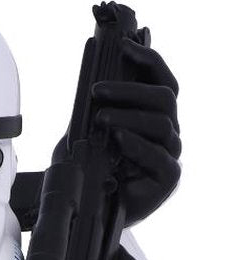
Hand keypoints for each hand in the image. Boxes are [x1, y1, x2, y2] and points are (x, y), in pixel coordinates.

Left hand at [93, 38, 181, 225]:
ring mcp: (170, 154)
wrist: (93, 213)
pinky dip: (137, 145)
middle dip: (129, 89)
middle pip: (164, 98)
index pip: (162, 81)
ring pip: (162, 123)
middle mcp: (167, 133)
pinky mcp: (168, 178)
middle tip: (97, 91)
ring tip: (101, 118)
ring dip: (128, 115)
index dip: (148, 60)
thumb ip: (95, 109)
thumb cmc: (93, 172)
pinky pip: (159, 156)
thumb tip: (89, 76)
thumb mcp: (89, 134)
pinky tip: (119, 139)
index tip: (124, 47)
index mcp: (154, 116)